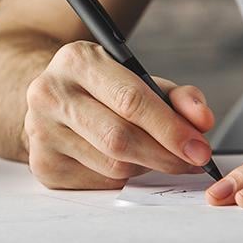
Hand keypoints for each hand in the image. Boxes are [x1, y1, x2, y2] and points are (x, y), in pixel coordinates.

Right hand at [24, 41, 214, 188]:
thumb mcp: (139, 78)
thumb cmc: (104, 88)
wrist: (53, 97)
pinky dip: (123, 177)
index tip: (200, 148)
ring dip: (145, 166)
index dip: (170, 128)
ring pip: (113, 165)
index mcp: (76, 60)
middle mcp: (49, 94)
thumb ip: (177, 96)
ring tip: (153, 155)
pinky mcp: (42, 165)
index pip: (130, 100)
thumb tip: (201, 122)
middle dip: (165, 155)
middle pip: (119, 138)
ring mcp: (41, 132)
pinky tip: (123, 161)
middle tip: (192, 162)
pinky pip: (100, 182)